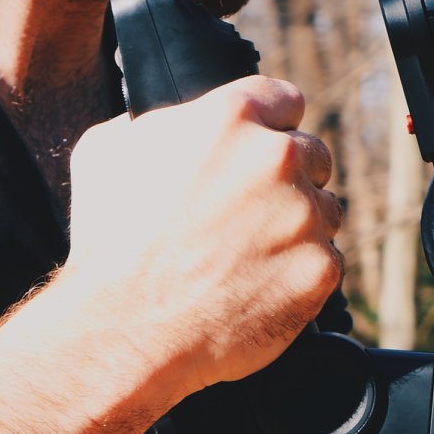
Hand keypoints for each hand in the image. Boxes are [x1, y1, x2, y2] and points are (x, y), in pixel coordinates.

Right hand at [57, 76, 342, 396]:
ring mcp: (304, 214)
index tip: (259, 151)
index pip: (285, 102)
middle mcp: (277, 157)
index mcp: (231, 117)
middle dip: (286, 180)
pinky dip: (299, 273)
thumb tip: (180, 118)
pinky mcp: (320, 267)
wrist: (122, 331)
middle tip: (248, 215)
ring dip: (297, 227)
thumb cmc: (108, 245)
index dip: (271, 128)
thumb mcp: (106, 152)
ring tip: (244, 256)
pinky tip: (257, 285)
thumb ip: (160, 121)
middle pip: (311, 154)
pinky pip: (326, 260)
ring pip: (324, 209)